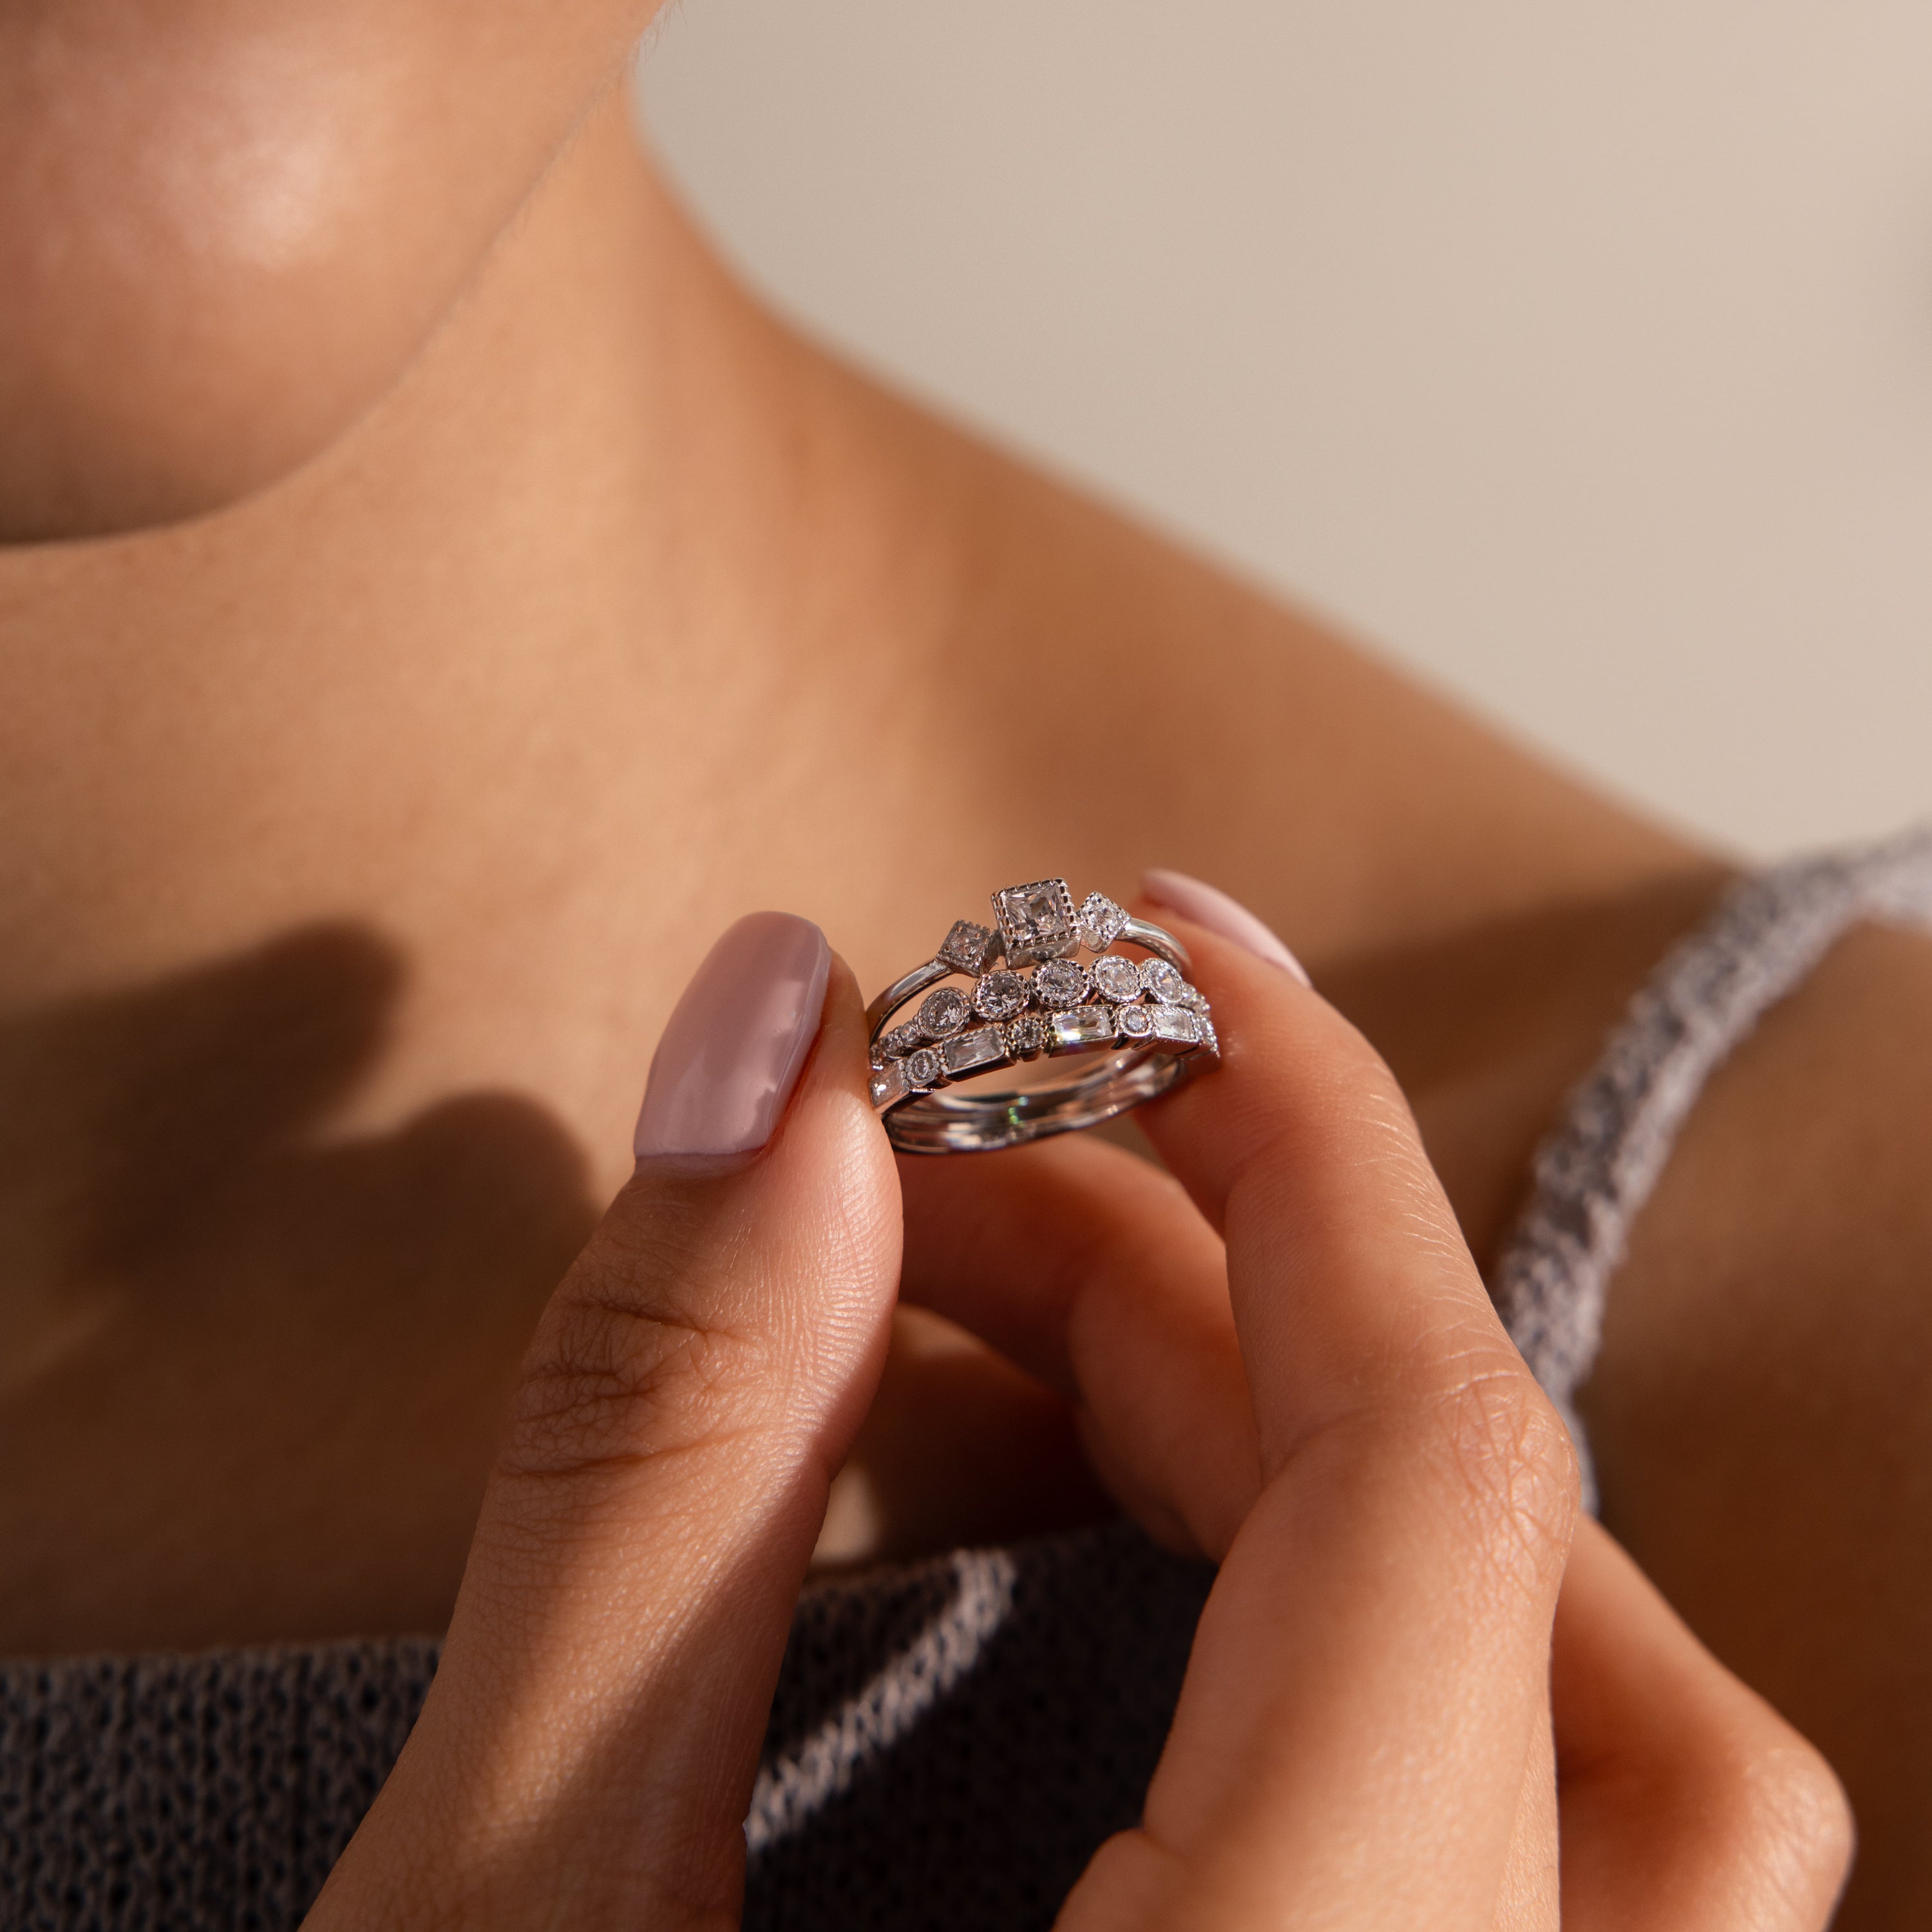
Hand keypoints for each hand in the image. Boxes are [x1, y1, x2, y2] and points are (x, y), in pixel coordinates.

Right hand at [305, 904, 1850, 1929]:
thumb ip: (660, 1469)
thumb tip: (766, 1047)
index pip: (1427, 1466)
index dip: (1293, 1140)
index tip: (1129, 943)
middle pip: (1487, 1570)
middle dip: (1208, 1285)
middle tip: (935, 1161)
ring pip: (1595, 1732)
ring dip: (1322, 1448)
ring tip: (1040, 1317)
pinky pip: (1524, 1849)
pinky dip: (1362, 1631)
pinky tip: (1144, 1546)